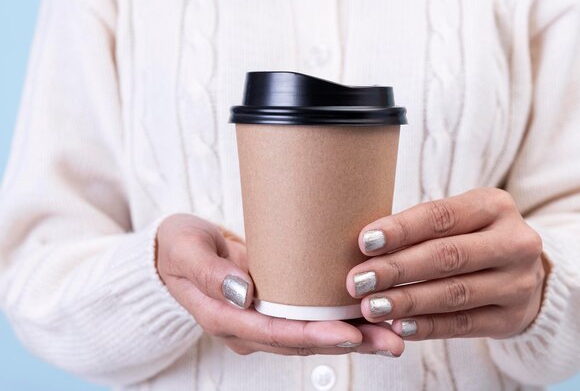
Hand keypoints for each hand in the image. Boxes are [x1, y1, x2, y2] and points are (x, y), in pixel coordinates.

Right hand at [157, 214, 404, 355]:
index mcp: (224, 318)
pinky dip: (342, 319)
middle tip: (390, 340)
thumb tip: (244, 295)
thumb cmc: (179, 246)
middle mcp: (248, 326)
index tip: (349, 333)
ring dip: (354, 336)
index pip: (275, 332)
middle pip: (302, 341)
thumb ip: (210, 273)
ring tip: (394, 334)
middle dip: (348, 342)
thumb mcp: (186, 250)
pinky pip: (310, 317)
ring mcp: (262, 319)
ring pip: (312, 334)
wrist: (176, 250)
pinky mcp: (275, 306)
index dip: (314, 334)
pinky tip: (371, 316)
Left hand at [346, 188, 547, 339]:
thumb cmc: (471, 239)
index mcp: (495, 206)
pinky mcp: (511, 318)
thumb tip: (364, 245)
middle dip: (397, 269)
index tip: (364, 242)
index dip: (401, 230)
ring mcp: (518, 283)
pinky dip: (427, 326)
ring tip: (371, 307)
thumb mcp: (458, 221)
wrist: (522, 274)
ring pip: (455, 294)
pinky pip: (462, 324)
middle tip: (358, 281)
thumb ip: (419, 229)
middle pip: (447, 256)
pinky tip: (398, 326)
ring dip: (407, 302)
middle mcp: (515, 242)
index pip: (441, 216)